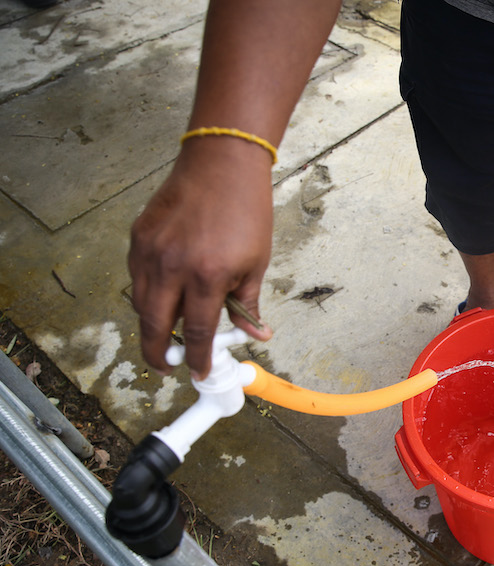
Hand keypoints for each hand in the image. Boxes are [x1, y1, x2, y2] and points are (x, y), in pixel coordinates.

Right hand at [129, 137, 273, 379]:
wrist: (222, 164)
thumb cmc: (245, 211)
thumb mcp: (256, 262)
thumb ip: (247, 303)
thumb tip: (255, 334)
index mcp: (208, 276)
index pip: (198, 333)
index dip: (198, 359)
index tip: (199, 372)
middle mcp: (173, 267)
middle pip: (156, 326)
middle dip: (159, 353)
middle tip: (167, 366)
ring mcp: (150, 251)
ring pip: (141, 304)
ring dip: (151, 326)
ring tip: (165, 338)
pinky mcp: (138, 237)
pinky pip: (137, 278)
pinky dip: (147, 295)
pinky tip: (161, 300)